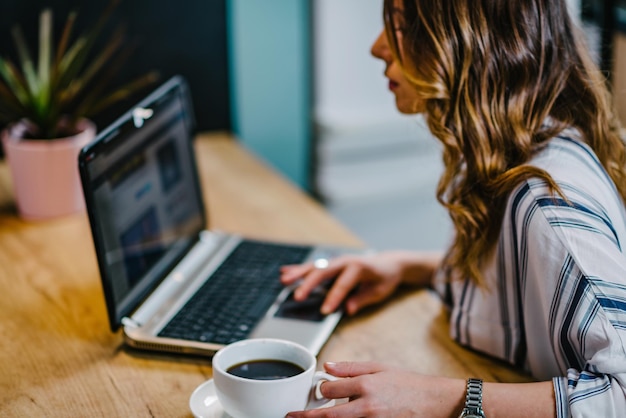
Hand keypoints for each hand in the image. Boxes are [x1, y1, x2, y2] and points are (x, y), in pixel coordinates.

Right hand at [280, 251, 440, 314]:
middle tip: (298, 297)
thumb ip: (363, 299)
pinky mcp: (331, 263)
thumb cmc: (384, 278)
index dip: (334, 298)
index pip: (343, 284)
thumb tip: (349, 309)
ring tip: (284, 280)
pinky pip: (313, 265)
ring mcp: (336, 260)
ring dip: (299, 273)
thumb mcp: (379, 291)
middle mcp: (345, 261)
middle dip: (309, 284)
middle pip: (324, 271)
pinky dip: (299, 268)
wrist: (389, 262)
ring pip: (315, 266)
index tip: (325, 311)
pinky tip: (285, 271)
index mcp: (359, 267)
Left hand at [286, 361, 464, 417]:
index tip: (320, 391)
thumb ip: (351, 367)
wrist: (436, 402)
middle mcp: (367, 407)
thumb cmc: (408, 384)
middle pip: (329, 417)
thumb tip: (328, 366)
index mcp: (366, 386)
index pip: (330, 390)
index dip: (321, 390)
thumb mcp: (379, 367)